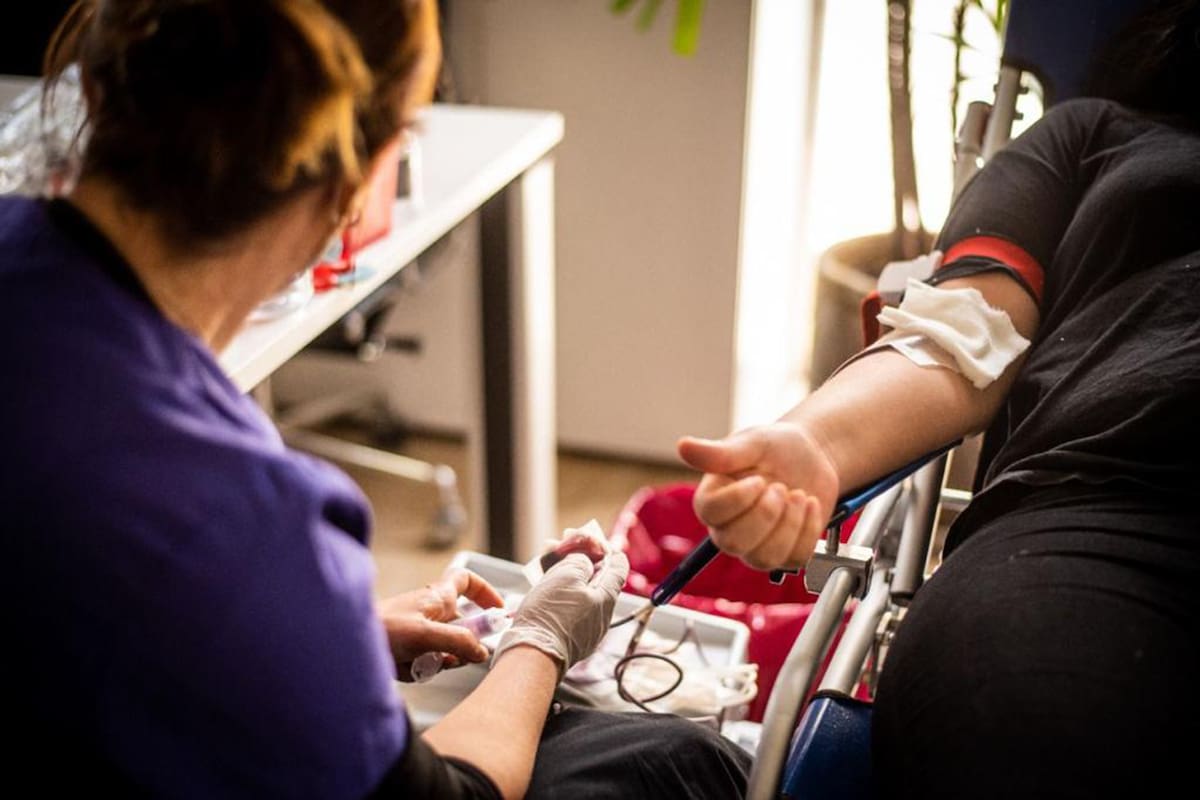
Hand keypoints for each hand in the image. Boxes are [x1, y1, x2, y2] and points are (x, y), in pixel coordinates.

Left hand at [378, 567, 504, 681]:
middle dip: (464, 645)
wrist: (344, 646)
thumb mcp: (426, 635)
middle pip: (463, 626)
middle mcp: (431, 611)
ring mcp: (420, 631)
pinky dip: (423, 668)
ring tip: (426, 663)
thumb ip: (458, 642)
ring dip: (442, 660)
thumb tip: (481, 652)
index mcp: (438, 597)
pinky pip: (428, 662)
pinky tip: (409, 669)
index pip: (467, 580)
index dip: (485, 591)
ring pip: (448, 648)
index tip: (497, 611)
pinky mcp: (409, 650)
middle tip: (458, 656)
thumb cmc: (380, 629)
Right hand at [492, 552, 629, 679]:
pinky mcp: (570, 638)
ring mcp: (586, 629)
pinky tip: (545, 586)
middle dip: (581, 559)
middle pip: (597, 579)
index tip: (592, 540)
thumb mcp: (567, 574)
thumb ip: (581, 562)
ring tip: (548, 562)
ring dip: (567, 575)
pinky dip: (561, 594)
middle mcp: (601, 616)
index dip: (606, 549)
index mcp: (606, 598)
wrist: (532, 654)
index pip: (618, 567)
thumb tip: (584, 564)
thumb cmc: (550, 614)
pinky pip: (570, 609)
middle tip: (563, 546)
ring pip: (581, 593)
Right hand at [677, 421, 839, 569]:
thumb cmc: (775, 448)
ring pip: (764, 558)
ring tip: (799, 495)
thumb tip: (682, 446)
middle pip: (734, 543)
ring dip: (790, 524)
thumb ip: (719, 452)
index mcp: (712, 499)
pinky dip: (809, 530)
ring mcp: (756, 546)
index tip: (759, 479)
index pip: (710, 513)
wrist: (811, 457)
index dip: (737, 499)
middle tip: (781, 486)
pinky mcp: (785, 555)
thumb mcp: (751, 443)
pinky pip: (795, 559)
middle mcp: (729, 528)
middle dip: (765, 515)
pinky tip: (811, 504)